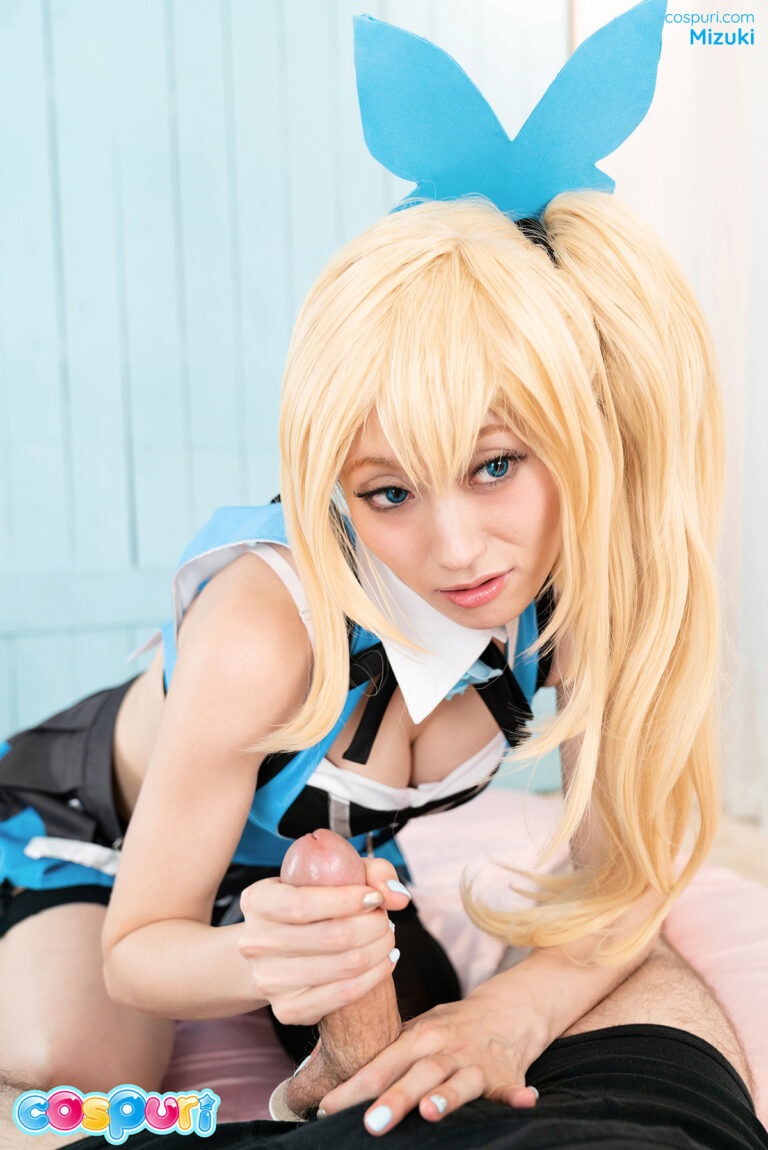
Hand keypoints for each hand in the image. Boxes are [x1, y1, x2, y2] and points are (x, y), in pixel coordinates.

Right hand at [237, 856, 409, 1025]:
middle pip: (331, 936)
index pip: (302, 904)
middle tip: (385, 920)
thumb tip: (399, 896)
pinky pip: (344, 994)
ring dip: (378, 950)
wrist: (276, 954)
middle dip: (373, 926)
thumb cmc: (312, 905)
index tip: (374, 897)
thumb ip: (371, 872)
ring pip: (343, 967)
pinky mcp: (287, 1010)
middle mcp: (255, 943)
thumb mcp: (332, 874)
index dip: (346, 900)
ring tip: (387, 938)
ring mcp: (268, 981)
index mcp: (257, 901)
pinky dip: (375, 976)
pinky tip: (384, 962)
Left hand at [317, 987, 541, 1135]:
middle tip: (370, 1124)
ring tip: (431, 1113)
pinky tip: (526, 1104)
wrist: (507, 1009)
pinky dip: (518, 1098)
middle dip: (395, 1099)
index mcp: (419, 1037)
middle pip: (418, 1074)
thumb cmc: (449, 1029)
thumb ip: (383, 1050)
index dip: (355, 1086)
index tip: (327, 1108)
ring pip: (460, 1081)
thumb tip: (326, 1069)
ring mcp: (477, 1063)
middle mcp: (446, 1049)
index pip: (381, 1062)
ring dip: (448, 1096)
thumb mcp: (416, 1030)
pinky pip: (513, 1089)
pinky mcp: (507, 1077)